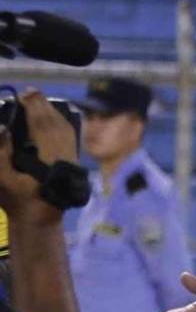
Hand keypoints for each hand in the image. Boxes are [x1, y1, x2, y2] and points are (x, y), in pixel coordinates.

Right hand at [0, 90, 77, 221]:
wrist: (39, 220)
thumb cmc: (18, 201)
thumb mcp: (2, 179)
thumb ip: (1, 152)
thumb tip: (2, 128)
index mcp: (47, 158)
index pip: (42, 125)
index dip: (34, 108)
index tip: (25, 94)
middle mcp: (63, 154)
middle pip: (54, 123)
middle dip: (42, 106)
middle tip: (30, 91)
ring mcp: (71, 158)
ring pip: (64, 128)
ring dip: (52, 112)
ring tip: (39, 100)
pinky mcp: (73, 161)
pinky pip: (69, 136)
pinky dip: (61, 123)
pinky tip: (53, 117)